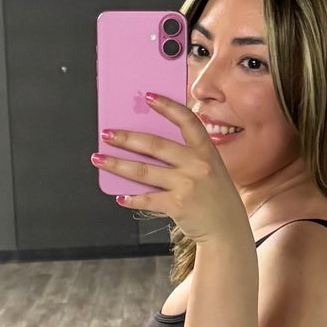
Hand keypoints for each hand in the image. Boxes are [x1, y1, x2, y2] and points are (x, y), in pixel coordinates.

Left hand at [93, 93, 250, 245]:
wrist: (227, 229)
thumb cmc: (215, 197)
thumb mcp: (211, 169)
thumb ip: (187, 157)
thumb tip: (147, 147)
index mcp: (207, 151)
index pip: (187, 120)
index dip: (167, 106)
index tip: (148, 97)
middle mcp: (197, 164)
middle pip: (155, 144)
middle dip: (126, 137)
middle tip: (106, 133)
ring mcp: (187, 184)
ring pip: (143, 171)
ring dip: (117, 164)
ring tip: (99, 159)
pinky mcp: (178, 205)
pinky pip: (147, 199)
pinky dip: (131, 198)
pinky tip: (120, 196)